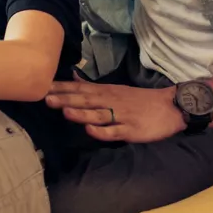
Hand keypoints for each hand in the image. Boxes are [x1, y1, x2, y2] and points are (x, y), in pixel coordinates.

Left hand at [45, 79, 185, 142]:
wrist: (171, 107)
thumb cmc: (139, 100)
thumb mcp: (115, 89)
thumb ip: (93, 89)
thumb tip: (72, 80)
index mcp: (106, 92)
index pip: (80, 88)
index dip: (61, 87)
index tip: (42, 86)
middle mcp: (111, 101)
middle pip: (85, 100)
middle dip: (65, 99)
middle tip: (45, 98)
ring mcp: (121, 116)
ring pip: (98, 114)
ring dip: (81, 113)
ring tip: (64, 111)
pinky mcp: (130, 130)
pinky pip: (114, 131)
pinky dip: (102, 131)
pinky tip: (90, 130)